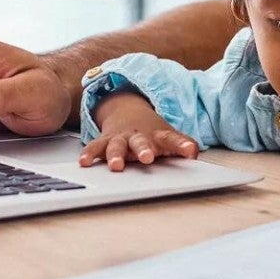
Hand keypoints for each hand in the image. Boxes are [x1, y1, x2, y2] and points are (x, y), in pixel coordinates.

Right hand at [78, 92, 199, 170]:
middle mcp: (138, 136)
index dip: (181, 144)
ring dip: (116, 155)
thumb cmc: (151, 132)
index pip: (172, 139)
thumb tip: (194, 153)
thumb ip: (182, 145)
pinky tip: (85, 162)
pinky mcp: (105, 141)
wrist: (128, 112)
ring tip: (116, 165)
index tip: (190, 150)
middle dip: (143, 150)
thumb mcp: (168, 136)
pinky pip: (96, 147)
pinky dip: (90, 153)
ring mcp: (121, 138)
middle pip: (141, 142)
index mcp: (157, 135)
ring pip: (117, 146)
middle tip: (147, 158)